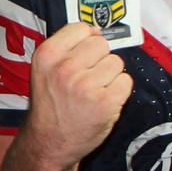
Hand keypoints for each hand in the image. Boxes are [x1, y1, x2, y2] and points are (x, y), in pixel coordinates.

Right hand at [21, 24, 132, 170]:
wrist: (48, 142)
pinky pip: (126, 82)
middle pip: (101, 44)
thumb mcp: (45, 70)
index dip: (85, 42)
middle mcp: (64, 68)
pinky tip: (104, 100)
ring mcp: (85, 85)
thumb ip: (66, 48)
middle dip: (99, 59)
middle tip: (88, 78)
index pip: (81, 28)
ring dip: (110, 76)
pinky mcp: (104, 103)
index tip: (81, 56)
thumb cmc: (50, 105)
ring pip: (116, 62)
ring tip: (94, 91)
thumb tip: (97, 30)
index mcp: (47, 55)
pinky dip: (119, 91)